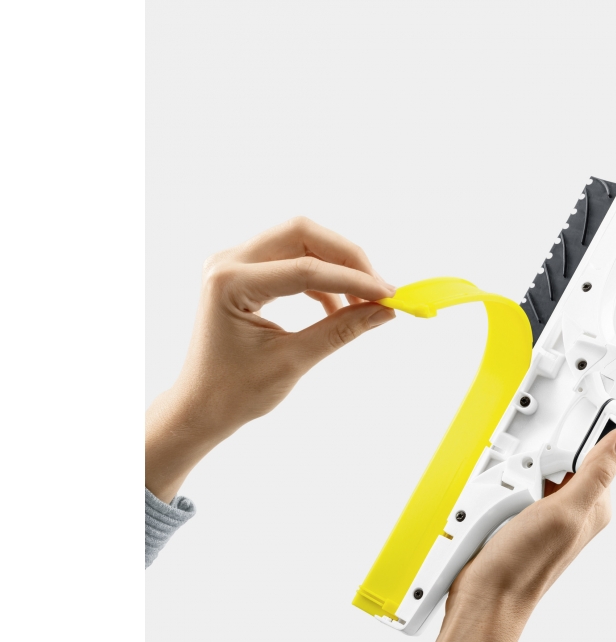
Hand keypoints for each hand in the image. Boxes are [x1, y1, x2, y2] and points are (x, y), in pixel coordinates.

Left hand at [145, 217, 395, 502]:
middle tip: (379, 290)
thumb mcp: (293, 361)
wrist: (201, 407)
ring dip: (336, 267)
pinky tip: (338, 306)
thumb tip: (384, 311)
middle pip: (302, 234)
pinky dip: (320, 279)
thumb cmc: (235, 392)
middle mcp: (228, 262)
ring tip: (363, 302)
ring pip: (300, 242)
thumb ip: (340, 330)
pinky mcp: (245, 273)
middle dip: (347, 258)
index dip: (354, 279)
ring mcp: (234, 263)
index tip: (389, 295)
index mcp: (230, 282)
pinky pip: (291, 260)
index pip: (305, 268)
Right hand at [429, 427, 615, 641]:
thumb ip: (596, 473)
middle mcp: (572, 509)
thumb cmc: (525, 565)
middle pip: (555, 459)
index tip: (556, 444)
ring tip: (505, 504)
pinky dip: (497, 491)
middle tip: (524, 485)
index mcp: (594, 505)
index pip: (594, 453)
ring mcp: (543, 514)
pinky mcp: (517, 518)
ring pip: (527, 472)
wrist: (485, 597)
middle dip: (533, 463)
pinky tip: (493, 508)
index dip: (574, 442)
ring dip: (510, 479)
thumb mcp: (564, 511)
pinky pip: (508, 488)